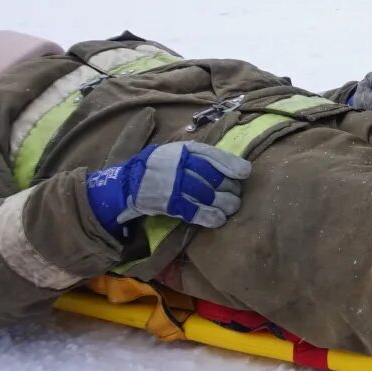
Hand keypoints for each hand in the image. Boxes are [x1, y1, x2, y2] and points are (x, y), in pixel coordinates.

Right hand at [85, 141, 249, 235]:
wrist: (127, 184)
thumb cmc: (157, 166)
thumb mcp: (176, 152)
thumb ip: (200, 156)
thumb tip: (232, 164)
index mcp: (184, 150)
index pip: (214, 155)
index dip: (232, 165)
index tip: (245, 173)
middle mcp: (180, 165)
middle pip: (215, 178)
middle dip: (230, 188)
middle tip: (235, 195)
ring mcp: (175, 185)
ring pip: (209, 196)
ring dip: (225, 204)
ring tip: (231, 208)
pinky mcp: (170, 204)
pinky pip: (196, 211)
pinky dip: (211, 217)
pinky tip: (219, 220)